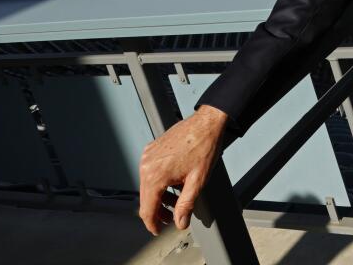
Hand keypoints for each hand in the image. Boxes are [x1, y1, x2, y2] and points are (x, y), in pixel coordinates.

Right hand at [138, 104, 227, 234]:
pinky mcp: (151, 149)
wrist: (207, 122)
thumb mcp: (197, 180)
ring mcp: (147, 156)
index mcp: (155, 176)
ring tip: (177, 200)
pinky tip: (175, 183)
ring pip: (147, 185)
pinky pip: (150, 172)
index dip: (152, 224)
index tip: (159, 231)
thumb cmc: (204, 147)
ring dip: (160, 196)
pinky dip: (159, 182)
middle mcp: (146, 165)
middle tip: (173, 217)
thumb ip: (186, 205)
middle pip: (145, 198)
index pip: (147, 209)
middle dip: (158, 210)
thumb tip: (179, 223)